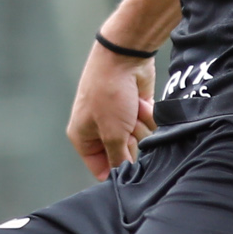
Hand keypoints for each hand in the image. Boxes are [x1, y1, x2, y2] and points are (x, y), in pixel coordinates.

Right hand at [67, 45, 155, 181]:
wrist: (123, 58)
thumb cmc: (108, 94)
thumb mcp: (111, 133)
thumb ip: (117, 158)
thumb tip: (123, 175)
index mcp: (83, 137)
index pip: (100, 168)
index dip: (116, 171)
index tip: (129, 170)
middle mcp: (100, 129)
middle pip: (123, 154)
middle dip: (130, 142)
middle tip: (125, 127)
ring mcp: (120, 118)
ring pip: (139, 140)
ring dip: (140, 127)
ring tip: (132, 111)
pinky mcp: (136, 110)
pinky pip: (149, 125)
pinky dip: (147, 115)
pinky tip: (140, 103)